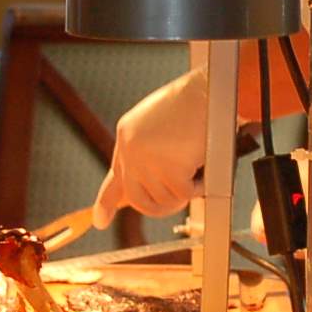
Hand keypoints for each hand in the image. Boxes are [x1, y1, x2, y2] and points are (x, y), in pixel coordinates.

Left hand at [92, 67, 208, 227]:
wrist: (211, 91)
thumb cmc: (194, 104)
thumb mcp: (160, 126)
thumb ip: (149, 151)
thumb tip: (149, 181)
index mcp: (127, 135)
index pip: (115, 176)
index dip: (106, 201)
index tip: (100, 220)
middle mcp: (131, 148)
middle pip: (137, 198)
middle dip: (159, 206)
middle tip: (178, 200)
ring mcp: (148, 159)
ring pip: (164, 200)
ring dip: (184, 192)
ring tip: (195, 169)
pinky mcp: (169, 167)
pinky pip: (184, 194)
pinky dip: (199, 185)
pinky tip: (203, 166)